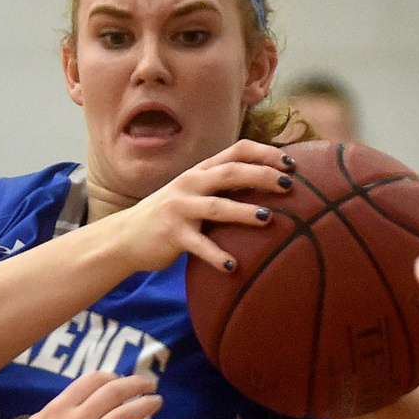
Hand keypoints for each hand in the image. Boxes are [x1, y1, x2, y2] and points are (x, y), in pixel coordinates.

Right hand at [0, 371, 162, 418]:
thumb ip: (59, 411)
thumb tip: (83, 402)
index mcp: (57, 409)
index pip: (92, 380)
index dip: (113, 376)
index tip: (122, 380)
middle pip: (113, 393)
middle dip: (136, 385)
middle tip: (149, 385)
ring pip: (124, 417)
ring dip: (145, 406)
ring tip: (157, 403)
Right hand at [118, 139, 294, 272]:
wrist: (125, 237)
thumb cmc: (170, 217)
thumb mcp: (193, 194)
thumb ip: (221, 188)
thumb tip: (265, 188)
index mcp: (201, 171)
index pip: (237, 150)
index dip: (266, 153)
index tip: (292, 163)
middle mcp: (191, 184)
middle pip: (231, 172)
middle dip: (262, 175)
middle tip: (289, 186)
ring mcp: (180, 208)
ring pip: (217, 206)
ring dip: (244, 212)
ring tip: (269, 219)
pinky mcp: (172, 235)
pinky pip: (199, 246)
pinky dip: (216, 256)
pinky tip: (233, 267)